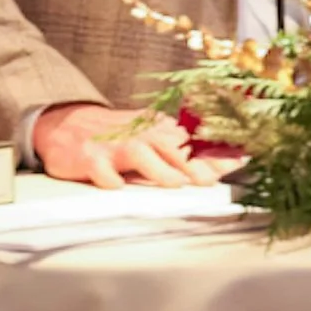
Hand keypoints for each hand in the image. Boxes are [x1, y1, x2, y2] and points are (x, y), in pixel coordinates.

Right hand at [32, 103, 228, 189]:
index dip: (216, 152)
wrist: (66, 125)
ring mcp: (113, 146)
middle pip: (169, 146)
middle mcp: (139, 135)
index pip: (192, 142)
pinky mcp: (88, 158)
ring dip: (157, 169)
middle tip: (211, 180)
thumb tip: (227, 164)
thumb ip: (186, 153)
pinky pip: (98, 168)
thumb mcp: (152, 139)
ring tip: (174, 183)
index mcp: (158, 130)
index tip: (243, 159)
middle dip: (192, 162)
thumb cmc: (119, 138)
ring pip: (138, 153)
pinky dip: (107, 177)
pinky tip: (116, 185)